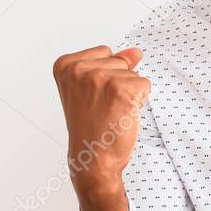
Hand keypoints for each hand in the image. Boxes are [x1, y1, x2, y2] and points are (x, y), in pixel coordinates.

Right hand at [52, 45, 149, 188]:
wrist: (93, 158)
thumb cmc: (91, 127)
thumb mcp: (92, 89)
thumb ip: (112, 64)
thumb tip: (135, 52)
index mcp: (66, 65)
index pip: (105, 52)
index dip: (106, 76)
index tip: (91, 98)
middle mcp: (79, 69)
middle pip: (120, 60)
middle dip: (118, 82)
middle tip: (102, 107)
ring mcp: (100, 78)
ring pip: (133, 73)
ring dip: (128, 93)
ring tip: (111, 112)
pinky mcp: (122, 90)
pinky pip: (145, 85)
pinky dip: (139, 101)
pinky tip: (122, 115)